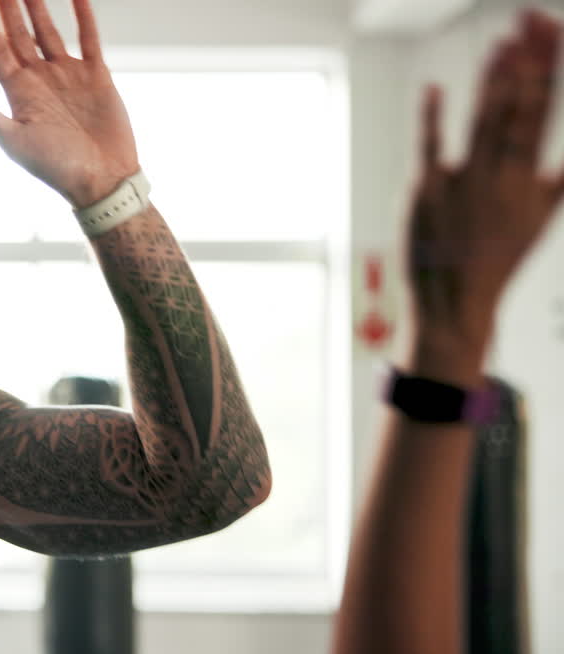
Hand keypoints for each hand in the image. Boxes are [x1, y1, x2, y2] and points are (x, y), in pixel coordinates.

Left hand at [0, 0, 139, 207]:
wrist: (103, 180)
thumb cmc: (57, 168)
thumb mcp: (15, 142)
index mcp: (18, 94)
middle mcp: (41, 80)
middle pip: (19, 34)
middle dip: (9, 6)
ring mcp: (68, 75)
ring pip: (49, 31)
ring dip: (38, 5)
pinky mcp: (97, 76)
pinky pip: (88, 38)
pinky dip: (83, 15)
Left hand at [407, 9, 563, 350]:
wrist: (454, 304)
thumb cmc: (493, 259)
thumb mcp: (536, 222)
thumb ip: (553, 186)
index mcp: (529, 180)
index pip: (544, 112)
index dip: (549, 68)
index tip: (553, 30)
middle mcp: (501, 178)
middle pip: (518, 109)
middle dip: (526, 62)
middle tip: (531, 17)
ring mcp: (463, 184)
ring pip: (483, 123)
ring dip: (493, 81)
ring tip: (502, 41)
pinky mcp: (424, 192)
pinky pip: (428, 149)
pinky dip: (430, 118)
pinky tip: (433, 86)